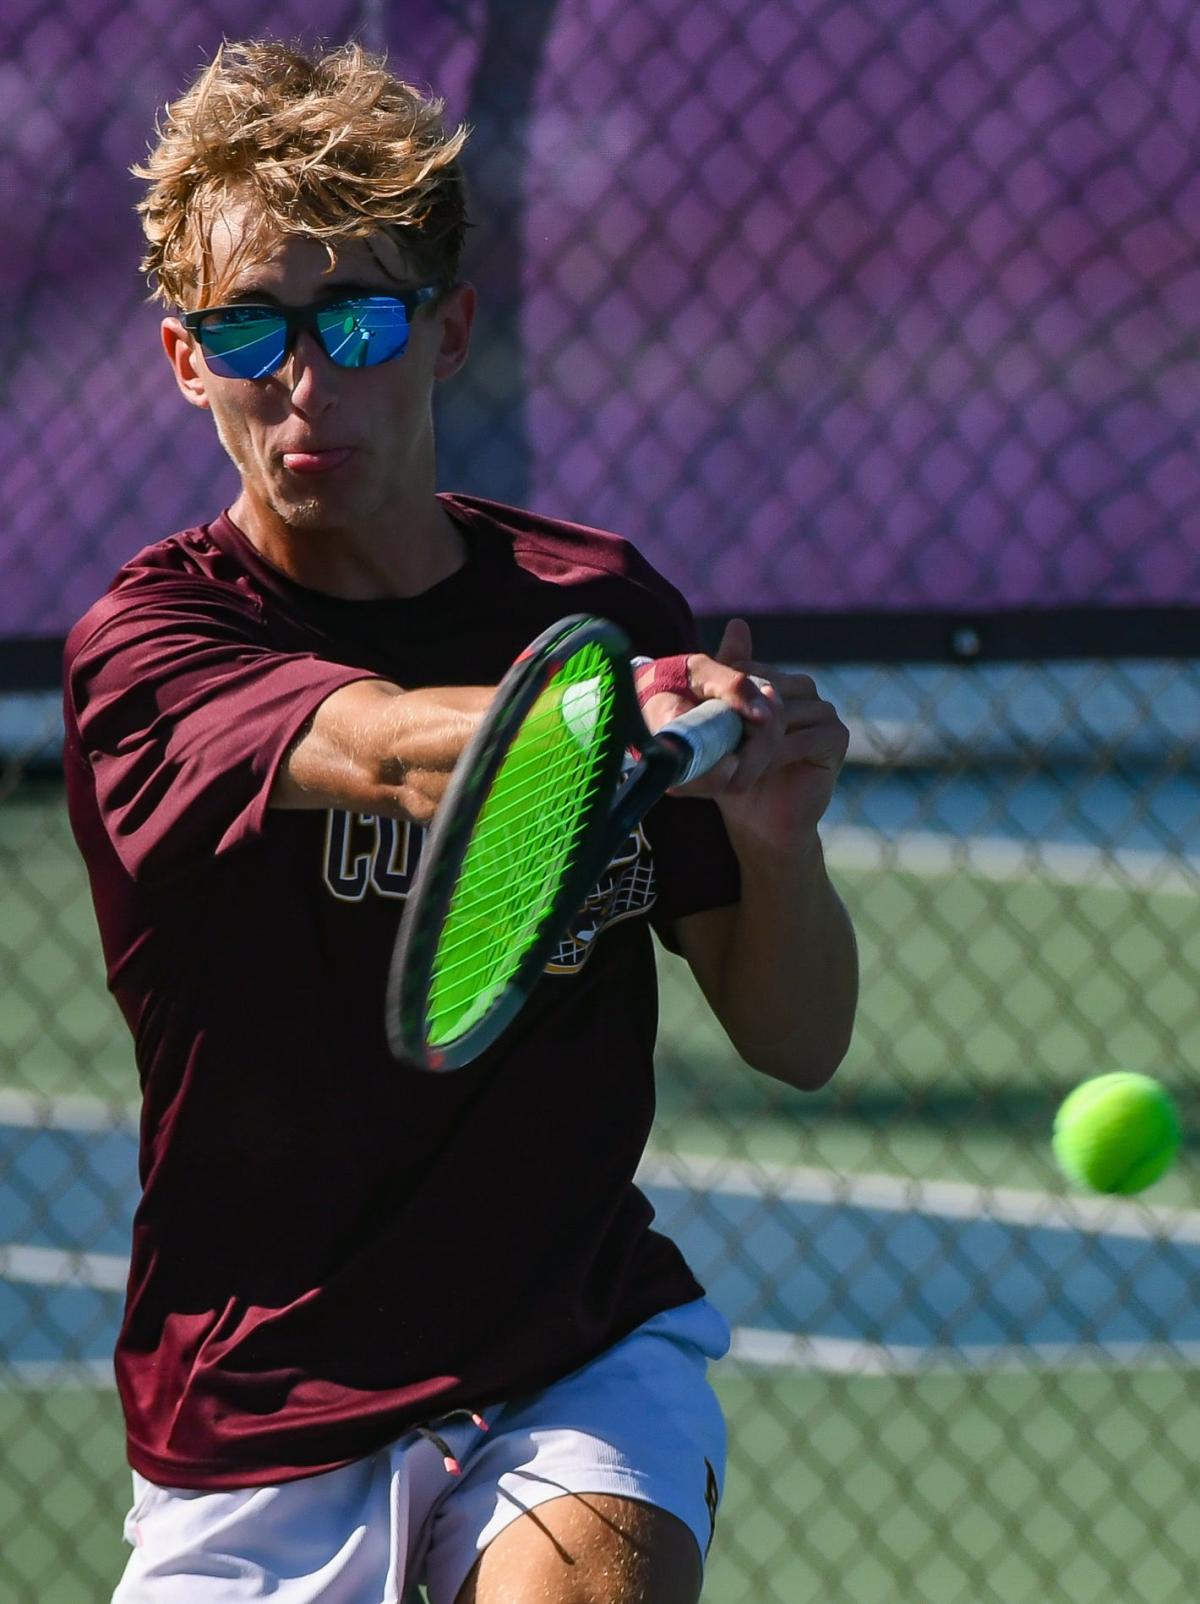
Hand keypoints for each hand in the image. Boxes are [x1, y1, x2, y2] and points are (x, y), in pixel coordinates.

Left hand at [639, 618, 848, 850]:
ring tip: (733, 767)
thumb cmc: (735, 774)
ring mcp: (823, 710)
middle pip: (765, 690)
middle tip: (717, 749)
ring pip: (781, 714)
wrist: (760, 823)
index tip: (703, 722)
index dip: (723, 695)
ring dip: (753, 742)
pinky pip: (803, 738)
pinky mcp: (836, 736)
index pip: (746, 669)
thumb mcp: (718, 729)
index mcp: (774, 679)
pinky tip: (755, 775)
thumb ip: (720, 687)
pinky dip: (775, 757)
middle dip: (738, 719)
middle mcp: (802, 689)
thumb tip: (734, 625)